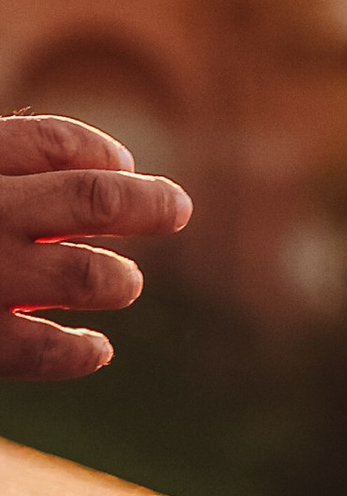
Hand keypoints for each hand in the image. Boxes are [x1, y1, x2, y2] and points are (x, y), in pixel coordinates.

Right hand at [0, 115, 190, 377]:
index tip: (123, 167)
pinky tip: (97, 351)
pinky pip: (41, 350)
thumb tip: (107, 170)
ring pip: (83, 274)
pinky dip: (78, 352)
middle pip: (91, 197)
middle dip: (146, 204)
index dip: (95, 151)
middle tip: (179, 209)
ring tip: (128, 283)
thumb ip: (5, 170)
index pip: (50, 142)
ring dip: (116, 279)